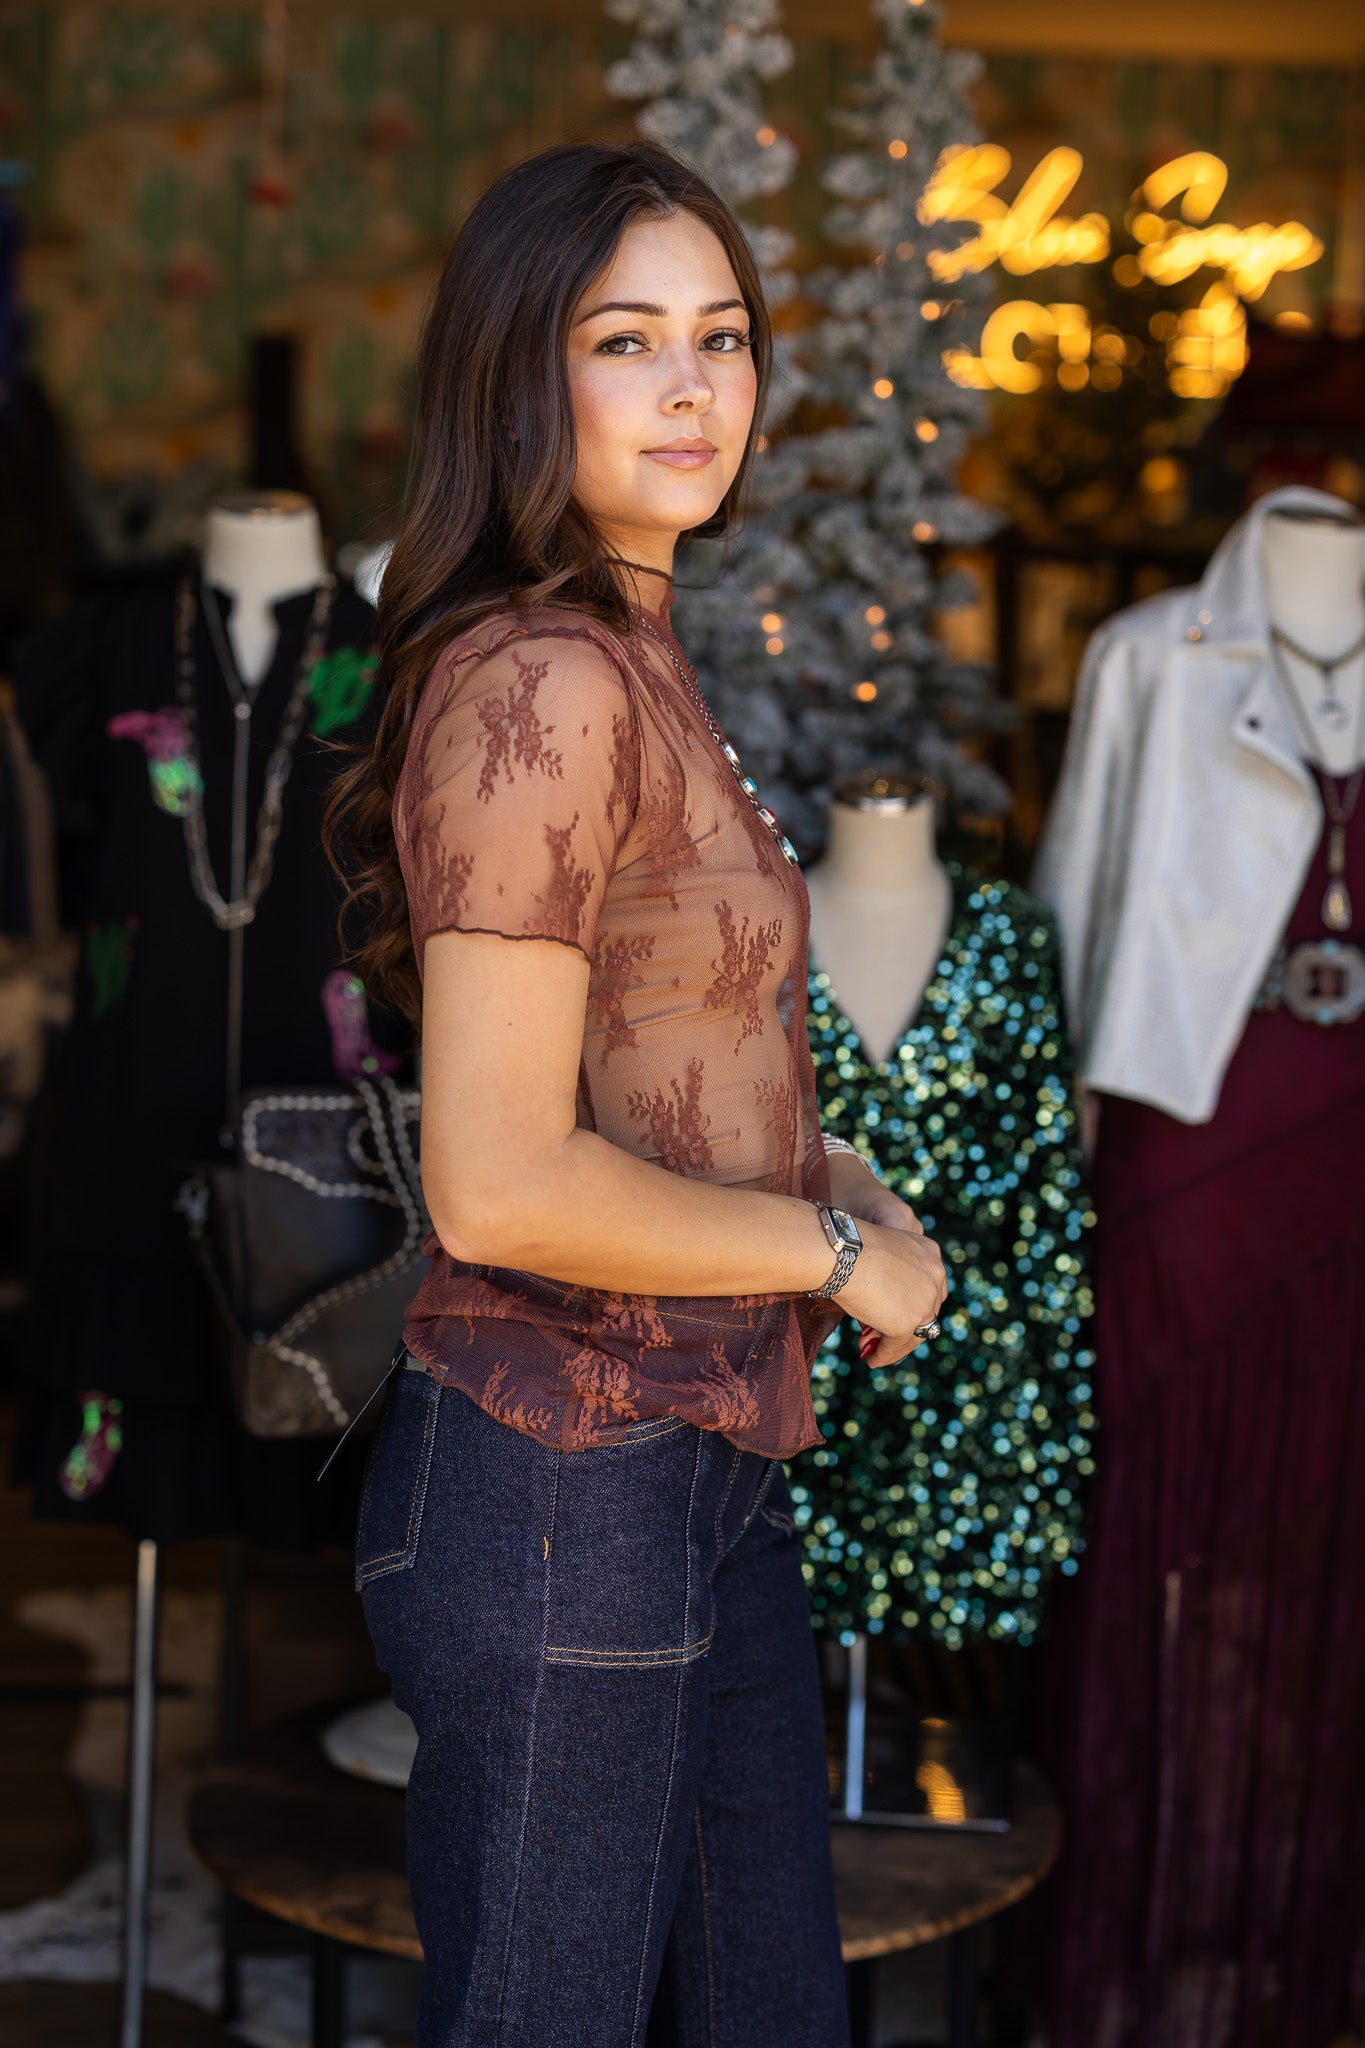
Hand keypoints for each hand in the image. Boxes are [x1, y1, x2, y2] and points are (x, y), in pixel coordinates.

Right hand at [821, 1157, 945, 1369]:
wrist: (843, 1252)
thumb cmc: (850, 1247)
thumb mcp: (880, 1255)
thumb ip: (890, 1275)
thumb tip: (881, 1305)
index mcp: (930, 1253)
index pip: (928, 1287)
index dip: (912, 1304)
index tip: (894, 1314)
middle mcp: (935, 1276)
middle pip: (926, 1312)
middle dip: (904, 1326)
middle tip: (882, 1336)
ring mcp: (925, 1301)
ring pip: (915, 1333)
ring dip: (895, 1345)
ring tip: (875, 1354)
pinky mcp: (908, 1323)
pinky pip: (896, 1345)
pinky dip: (884, 1355)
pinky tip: (872, 1360)